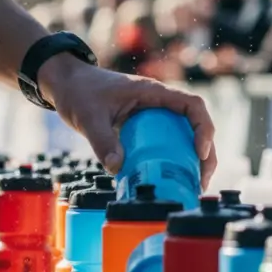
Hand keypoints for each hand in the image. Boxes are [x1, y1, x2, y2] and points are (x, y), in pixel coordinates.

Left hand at [39, 55, 216, 188]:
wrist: (67, 85)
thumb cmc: (79, 92)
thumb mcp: (89, 117)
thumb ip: (102, 141)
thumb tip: (117, 168)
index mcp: (153, 92)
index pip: (192, 105)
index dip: (203, 128)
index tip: (200, 153)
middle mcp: (159, 103)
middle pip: (195, 125)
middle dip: (205, 153)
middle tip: (201, 181)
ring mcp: (153, 115)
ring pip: (184, 136)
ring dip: (192, 160)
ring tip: (193, 186)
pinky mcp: (145, 128)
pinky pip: (167, 143)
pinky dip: (173, 161)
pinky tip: (169, 180)